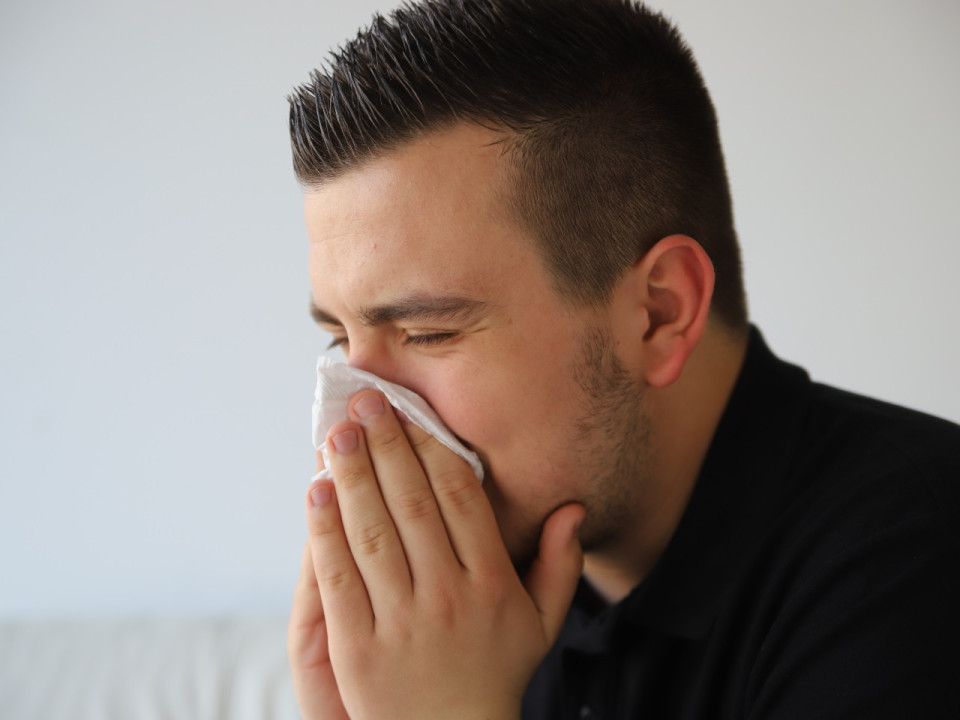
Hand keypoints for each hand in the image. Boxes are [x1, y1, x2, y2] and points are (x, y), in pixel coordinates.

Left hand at [292, 389, 583, 719]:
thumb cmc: (494, 675)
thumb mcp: (540, 625)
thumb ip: (559, 564)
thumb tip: (572, 507)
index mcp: (492, 583)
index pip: (460, 499)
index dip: (432, 450)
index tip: (411, 413)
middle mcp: (449, 596)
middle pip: (413, 505)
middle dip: (387, 447)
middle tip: (365, 403)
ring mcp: (401, 622)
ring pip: (373, 533)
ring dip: (352, 478)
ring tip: (336, 434)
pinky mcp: (358, 648)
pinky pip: (339, 578)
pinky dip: (325, 531)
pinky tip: (316, 492)